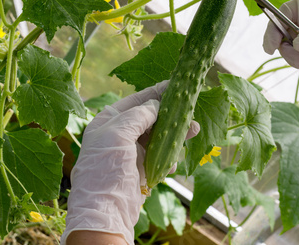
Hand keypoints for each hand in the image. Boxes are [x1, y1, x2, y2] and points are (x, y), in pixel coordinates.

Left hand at [61, 81, 199, 244]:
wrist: (106, 212)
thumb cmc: (105, 169)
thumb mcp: (118, 134)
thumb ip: (139, 115)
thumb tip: (156, 104)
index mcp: (109, 121)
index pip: (136, 101)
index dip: (156, 93)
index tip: (174, 85)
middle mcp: (120, 134)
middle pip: (151, 118)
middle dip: (170, 115)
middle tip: (189, 109)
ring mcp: (132, 152)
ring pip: (159, 137)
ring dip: (175, 135)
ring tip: (193, 130)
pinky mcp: (142, 168)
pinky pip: (161, 156)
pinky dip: (169, 157)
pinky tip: (172, 163)